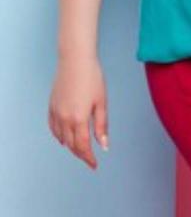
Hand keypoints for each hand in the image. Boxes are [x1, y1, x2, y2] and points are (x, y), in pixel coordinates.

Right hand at [47, 55, 109, 169]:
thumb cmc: (92, 77)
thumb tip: (104, 145)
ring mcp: (56, 113)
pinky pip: (53, 128)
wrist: (75, 60)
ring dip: (70, 146)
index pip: (83, 146)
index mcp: (79, 119)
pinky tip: (64, 137)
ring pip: (62, 138)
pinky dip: (59, 136)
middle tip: (89, 158)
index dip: (89, 158)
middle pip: (72, 145)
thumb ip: (101, 125)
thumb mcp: (101, 101)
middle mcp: (65, 119)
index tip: (95, 164)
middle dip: (81, 154)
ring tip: (80, 148)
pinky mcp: (51, 106)